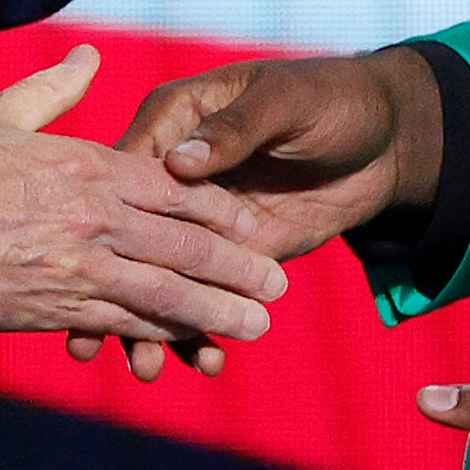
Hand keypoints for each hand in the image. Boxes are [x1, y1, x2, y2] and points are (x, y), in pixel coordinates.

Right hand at [0, 43, 287, 371]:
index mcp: (83, 166)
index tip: (251, 222)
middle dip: (237, 268)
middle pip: (183, 245)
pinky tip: (187, 345)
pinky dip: (158, 335)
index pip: (173, 188)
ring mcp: (73, 268)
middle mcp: (90, 218)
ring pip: (163, 293)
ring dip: (215, 311)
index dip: (219, 208)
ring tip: (256, 326)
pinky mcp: (48, 309)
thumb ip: (53, 91)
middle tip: (277, 286)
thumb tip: (89, 61)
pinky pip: (119, 322)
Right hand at [64, 46, 444, 379]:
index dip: (105, 218)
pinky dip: (201, 329)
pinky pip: (205, 294)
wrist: (386, 140)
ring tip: (144, 368)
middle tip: (94, 341)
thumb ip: (233, 130)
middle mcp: (176, 174)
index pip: (127, 172)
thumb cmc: (330, 101)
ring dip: (152, 323)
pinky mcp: (231, 254)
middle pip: (133, 235)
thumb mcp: (283, 104)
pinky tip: (202, 359)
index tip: (83, 261)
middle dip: (117, 287)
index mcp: (175, 121)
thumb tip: (179, 163)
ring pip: (163, 273)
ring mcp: (201, 220)